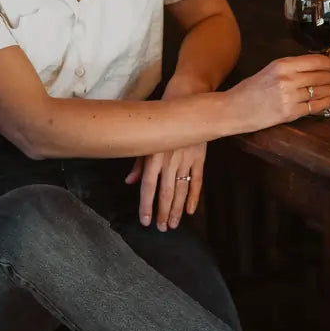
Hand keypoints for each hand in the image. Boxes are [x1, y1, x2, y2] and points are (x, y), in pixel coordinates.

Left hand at [125, 75, 208, 229]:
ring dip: (176, 210)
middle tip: (161, 229)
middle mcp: (169, 160)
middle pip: (165, 192)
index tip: (144, 221)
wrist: (186, 101)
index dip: (146, 205)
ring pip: (181, 190)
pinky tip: (190, 211)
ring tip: (172, 225)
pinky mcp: (199, 158)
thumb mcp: (145, 139)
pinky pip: (197, 181)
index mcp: (154, 156)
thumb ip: (138, 163)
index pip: (148, 187)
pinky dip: (194, 197)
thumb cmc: (160, 121)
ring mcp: (186, 160)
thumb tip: (130, 183)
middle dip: (162, 212)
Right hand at [226, 54, 329, 131]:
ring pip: (320, 91)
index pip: (316, 60)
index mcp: (283, 64)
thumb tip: (313, 67)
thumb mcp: (269, 70)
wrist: (234, 109)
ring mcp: (290, 97)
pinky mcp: (290, 113)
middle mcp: (288, 79)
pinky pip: (314, 107)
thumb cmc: (250, 90)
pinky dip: (326, 103)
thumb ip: (290, 68)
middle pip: (321, 76)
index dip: (329, 63)